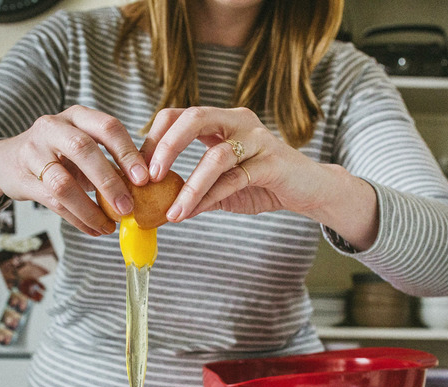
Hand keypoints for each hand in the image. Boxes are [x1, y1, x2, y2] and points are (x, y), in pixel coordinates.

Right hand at [0, 106, 149, 235]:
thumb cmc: (58, 154)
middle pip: (83, 149)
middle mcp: (53, 127)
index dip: (127, 152)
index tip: (145, 179)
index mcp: (77, 116)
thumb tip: (148, 188)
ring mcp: (34, 152)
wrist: (7, 160)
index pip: (107, 127)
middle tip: (128, 207)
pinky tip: (94, 228)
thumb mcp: (83, 147)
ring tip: (109, 226)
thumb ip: (110, 161)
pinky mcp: (23, 178)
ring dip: (90, 209)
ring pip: (62, 182)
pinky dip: (77, 219)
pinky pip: (53, 202)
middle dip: (109, 181)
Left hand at [143, 106, 378, 248]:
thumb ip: (195, 191)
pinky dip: (211, 197)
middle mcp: (238, 121)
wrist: (308, 191)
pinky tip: (193, 212)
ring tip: (172, 211)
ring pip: (216, 156)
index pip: (179, 114)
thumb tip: (157, 209)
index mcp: (221, 120)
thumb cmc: (262, 184)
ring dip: (189, 186)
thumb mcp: (222, 187)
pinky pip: (235, 179)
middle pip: (195, 117)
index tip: (139, 167)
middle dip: (167, 146)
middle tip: (147, 176)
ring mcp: (257, 139)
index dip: (155, 137)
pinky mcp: (272, 163)